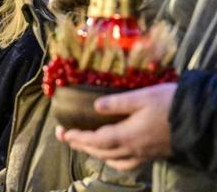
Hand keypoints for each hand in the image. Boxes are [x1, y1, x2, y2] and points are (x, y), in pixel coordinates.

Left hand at [56, 83, 176, 170]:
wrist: (199, 120)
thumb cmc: (169, 104)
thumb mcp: (140, 97)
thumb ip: (116, 103)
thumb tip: (94, 106)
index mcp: (125, 136)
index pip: (93, 140)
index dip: (76, 137)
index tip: (62, 132)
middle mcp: (131, 149)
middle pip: (99, 152)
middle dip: (79, 144)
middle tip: (65, 136)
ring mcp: (142, 154)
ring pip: (111, 160)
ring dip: (94, 153)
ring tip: (83, 144)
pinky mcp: (151, 154)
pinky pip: (126, 163)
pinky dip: (113, 159)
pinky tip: (112, 153)